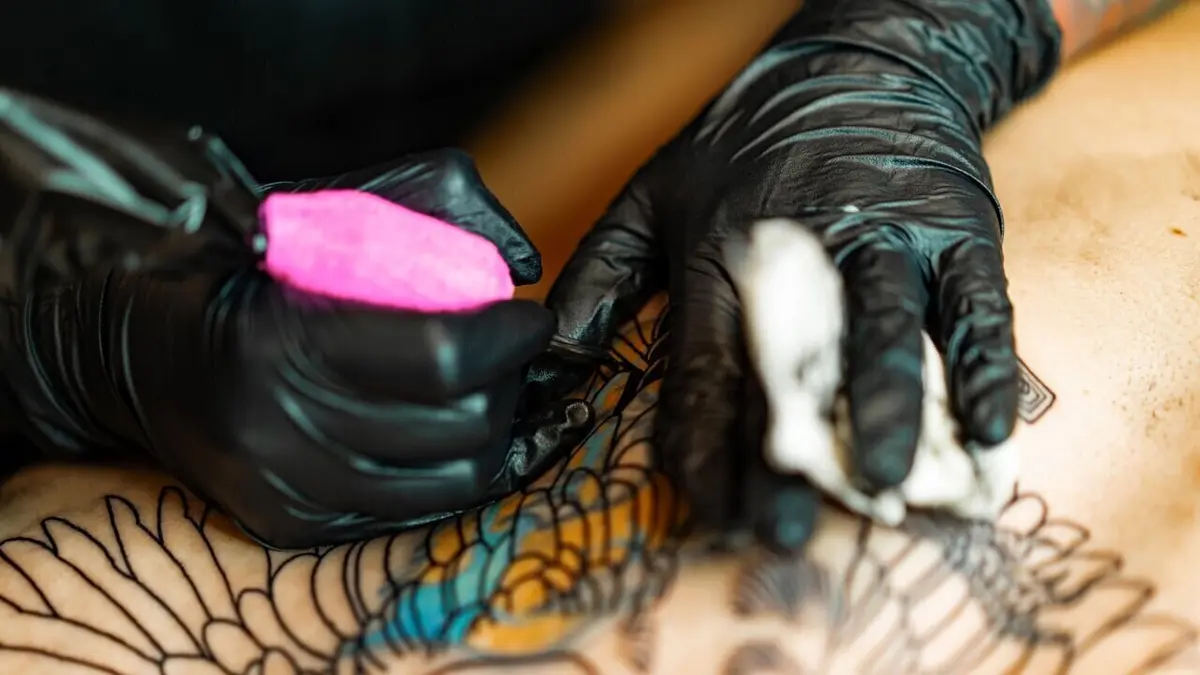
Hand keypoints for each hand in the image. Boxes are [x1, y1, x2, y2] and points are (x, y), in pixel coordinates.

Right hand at [0, 90, 590, 547]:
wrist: (137, 358)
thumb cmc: (247, 272)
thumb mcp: (323, 208)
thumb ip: (428, 200)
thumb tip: (524, 261)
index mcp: (281, 338)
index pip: (442, 356)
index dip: (508, 338)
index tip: (530, 316)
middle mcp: (278, 428)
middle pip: (458, 425)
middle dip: (509, 383)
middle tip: (509, 352)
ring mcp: (284, 487)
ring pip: (451, 479)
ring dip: (492, 431)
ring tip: (485, 390)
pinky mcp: (291, 524)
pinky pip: (412, 510)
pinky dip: (448, 470)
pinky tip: (445, 430)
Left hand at [540, 0, 1060, 549]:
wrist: (860, 59)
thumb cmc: (745, 142)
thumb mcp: (652, 194)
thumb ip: (598, 279)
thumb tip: (545, 361)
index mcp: (721, 252)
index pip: (705, 365)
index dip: (703, 445)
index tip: (708, 514)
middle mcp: (803, 250)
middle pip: (793, 362)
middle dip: (786, 451)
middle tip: (782, 528)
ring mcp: (887, 236)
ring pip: (886, 331)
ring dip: (887, 410)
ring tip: (883, 482)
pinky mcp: (957, 227)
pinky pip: (975, 303)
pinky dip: (986, 365)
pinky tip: (987, 429)